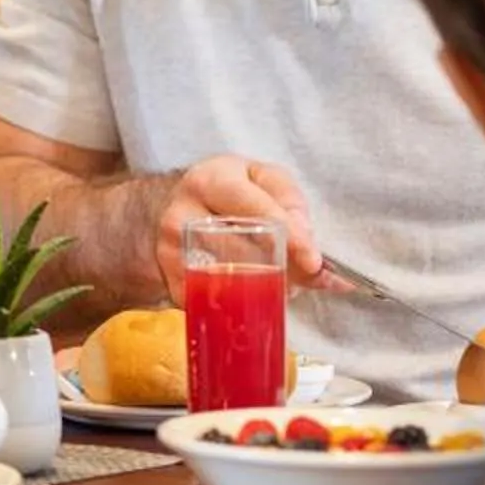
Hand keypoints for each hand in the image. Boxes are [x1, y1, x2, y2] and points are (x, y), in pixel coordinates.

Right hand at [149, 156, 337, 302]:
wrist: (178, 205)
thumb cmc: (228, 191)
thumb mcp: (263, 179)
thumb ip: (291, 202)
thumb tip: (306, 240)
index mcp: (208, 182)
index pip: (252, 209)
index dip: (288, 235)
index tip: (314, 261)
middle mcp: (181, 216)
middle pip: (239, 251)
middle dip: (280, 269)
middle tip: (306, 279)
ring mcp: (171, 252)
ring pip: (225, 281)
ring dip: (262, 290)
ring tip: (283, 287)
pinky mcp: (171, 282)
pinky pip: (210, 302)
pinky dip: (238, 306)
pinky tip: (254, 297)